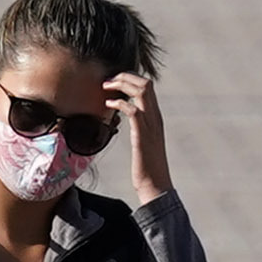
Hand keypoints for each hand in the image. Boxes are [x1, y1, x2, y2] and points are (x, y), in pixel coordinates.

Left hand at [102, 66, 170, 199]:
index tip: (114, 81)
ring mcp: (151, 125)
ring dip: (122, 84)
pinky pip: (133, 110)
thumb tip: (126, 118)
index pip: (148, 86)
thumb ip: (139, 126)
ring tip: (106, 87)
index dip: (130, 78)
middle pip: (146, 83)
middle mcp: (155, 117)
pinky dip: (119, 103)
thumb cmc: (147, 166)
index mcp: (155, 117)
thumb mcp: (143, 140)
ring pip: (142, 91)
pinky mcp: (142, 135)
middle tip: (107, 81)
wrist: (155, 185)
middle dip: (125, 76)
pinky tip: (107, 105)